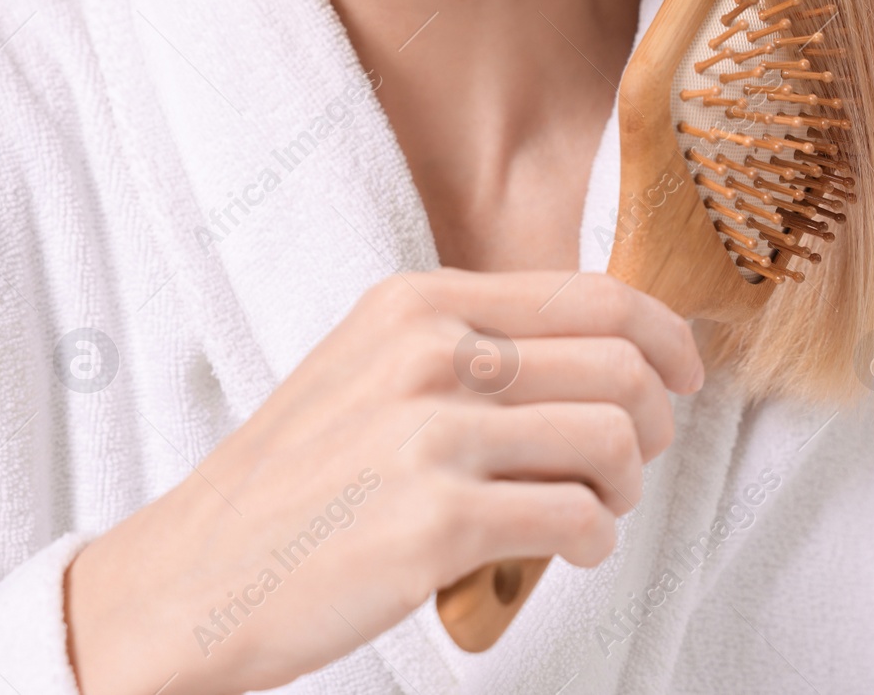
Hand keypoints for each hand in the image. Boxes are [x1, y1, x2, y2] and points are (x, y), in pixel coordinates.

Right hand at [64, 269, 701, 694]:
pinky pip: (578, 520)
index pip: (594, 296)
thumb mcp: (371, 366)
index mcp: (418, 304)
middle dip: (655, 421)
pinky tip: (570, 548)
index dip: (665, 337)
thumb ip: (475, 344)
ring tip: (594, 508)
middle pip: (622, 367)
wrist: (189, 578)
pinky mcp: (434, 524)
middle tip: (633, 460)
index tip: (683, 373)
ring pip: (614, 440)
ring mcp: (430, 437)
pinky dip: (595, 540)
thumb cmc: (294, 479)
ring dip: (626, 487)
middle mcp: (429, 355)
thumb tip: (606, 350)